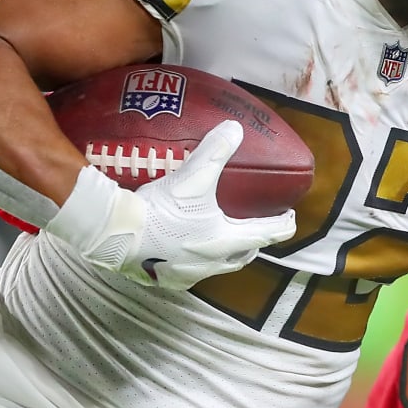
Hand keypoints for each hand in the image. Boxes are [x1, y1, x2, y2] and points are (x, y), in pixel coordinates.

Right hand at [44, 121, 295, 289]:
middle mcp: (213, 263)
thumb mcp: (192, 176)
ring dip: (226, 254)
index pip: (267, 234)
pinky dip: (197, 262)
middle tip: (256, 228)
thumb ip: (216, 150)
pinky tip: (187, 251)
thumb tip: (235, 128)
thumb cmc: (161, 209)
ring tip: (223, 239)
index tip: (290, 218)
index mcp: (226, 240)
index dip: (282, 225)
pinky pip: (191, 273)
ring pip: (219, 267)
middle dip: (253, 242)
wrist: (117, 235)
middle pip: (244, 255)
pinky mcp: (167, 280)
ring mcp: (189, 275)